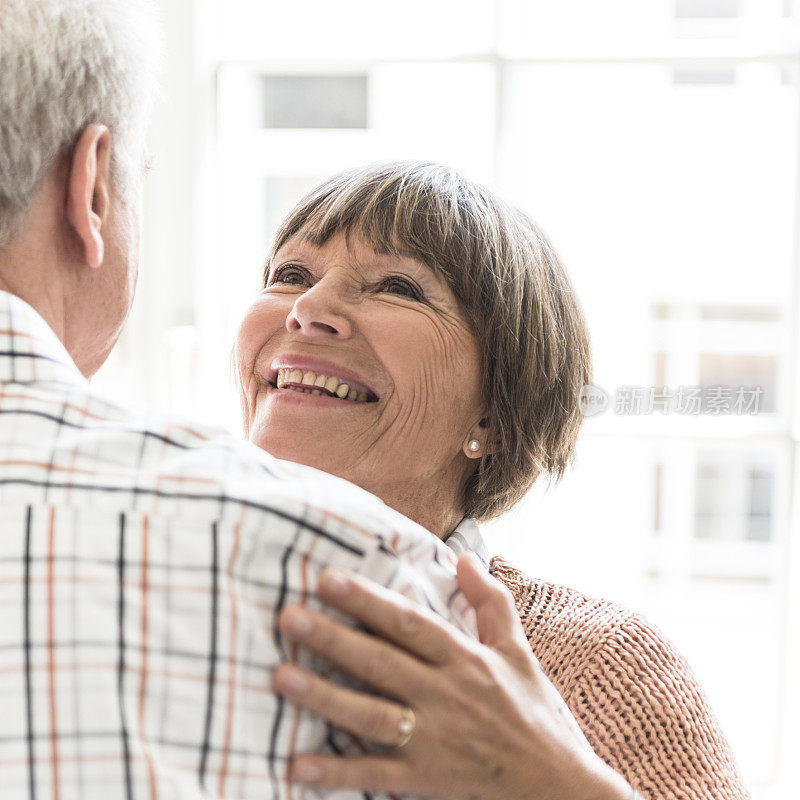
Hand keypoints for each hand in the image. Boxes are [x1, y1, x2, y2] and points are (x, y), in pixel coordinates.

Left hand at [272, 552, 632, 799]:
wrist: (562, 788)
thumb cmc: (536, 713)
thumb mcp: (519, 651)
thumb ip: (491, 602)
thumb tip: (466, 556)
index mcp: (466, 659)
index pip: (409, 622)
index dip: (368, 600)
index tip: (328, 579)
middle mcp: (447, 695)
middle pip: (381, 661)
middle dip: (333, 638)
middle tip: (288, 617)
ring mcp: (436, 740)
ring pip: (371, 714)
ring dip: (324, 696)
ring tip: (281, 676)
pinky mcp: (428, 780)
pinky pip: (376, 774)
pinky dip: (337, 771)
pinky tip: (297, 765)